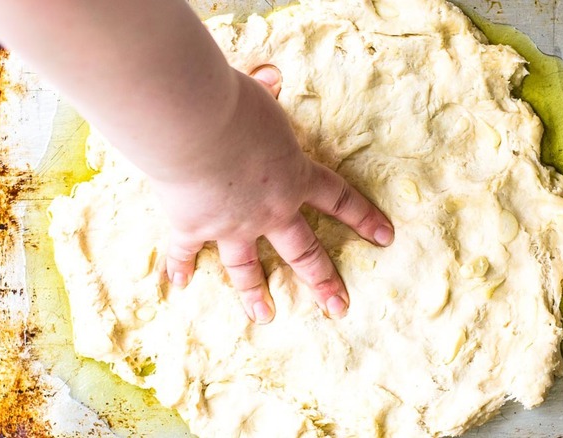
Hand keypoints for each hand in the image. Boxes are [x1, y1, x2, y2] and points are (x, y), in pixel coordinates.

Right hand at [155, 66, 394, 323]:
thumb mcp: (259, 94)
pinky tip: (178, 285)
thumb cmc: (235, 105)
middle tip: (337, 307)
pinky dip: (180, 267)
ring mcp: (233, 224)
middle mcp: (270, 210)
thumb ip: (267, 89)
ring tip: (265, 316)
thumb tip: (272, 74)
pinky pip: (186, 251)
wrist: (196, 126)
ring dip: (255, 294)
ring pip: (248, 268)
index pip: (339, 201)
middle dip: (323, 282)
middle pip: (303, 252)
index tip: (385, 238)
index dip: (363, 219)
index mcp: (295, 177)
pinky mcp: (194, 226)